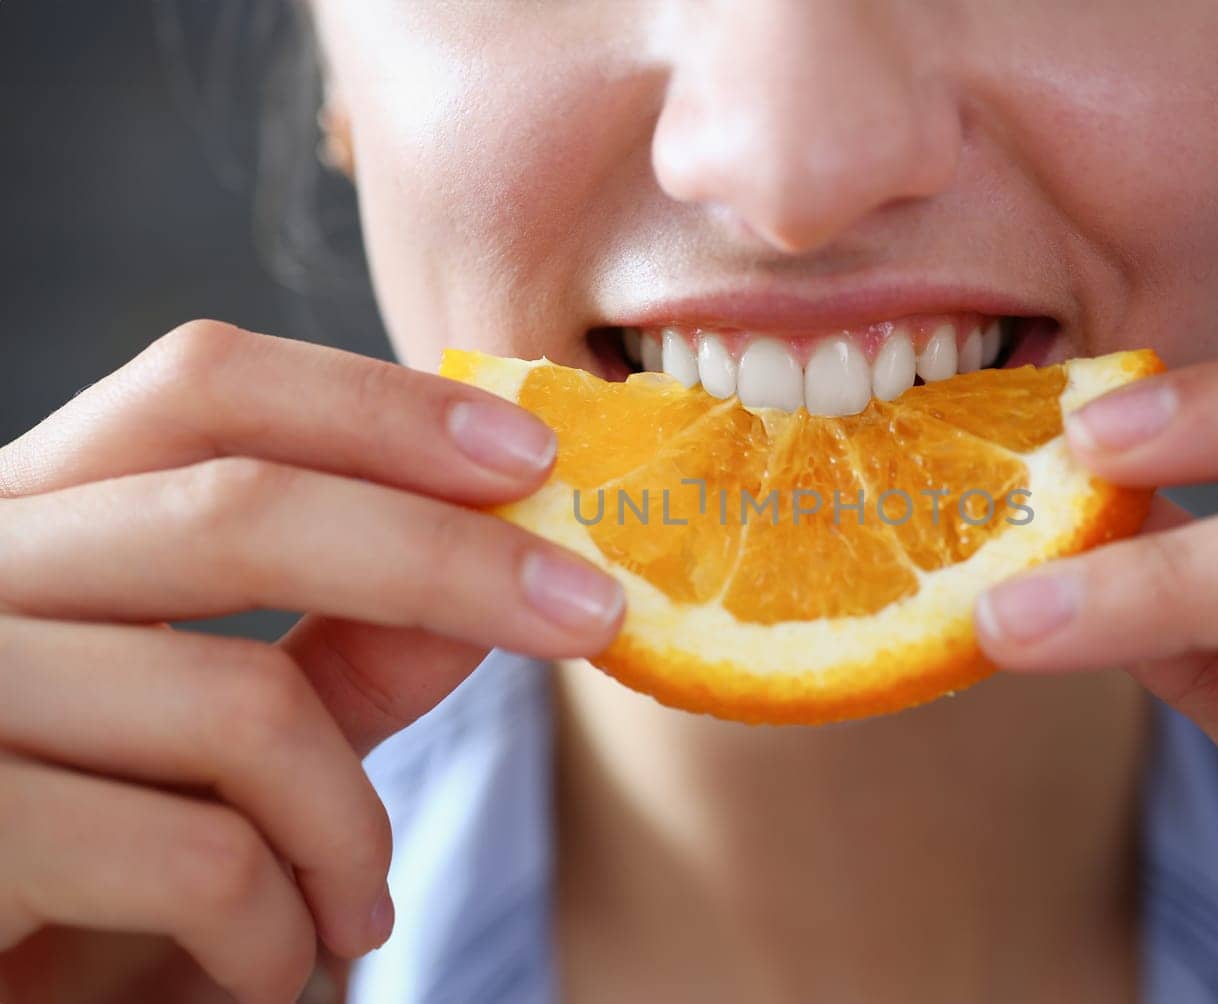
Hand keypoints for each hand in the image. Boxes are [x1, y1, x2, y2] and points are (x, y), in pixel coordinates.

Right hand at [0, 321, 622, 1002]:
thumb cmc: (96, 880)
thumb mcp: (235, 749)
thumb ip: (349, 648)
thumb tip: (509, 549)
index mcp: (35, 519)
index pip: (203, 389)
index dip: (379, 406)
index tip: (533, 451)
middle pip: (242, 510)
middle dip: (453, 563)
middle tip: (594, 615)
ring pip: (244, 703)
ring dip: (351, 829)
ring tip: (359, 911)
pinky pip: (201, 858)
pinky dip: (282, 931)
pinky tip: (276, 968)